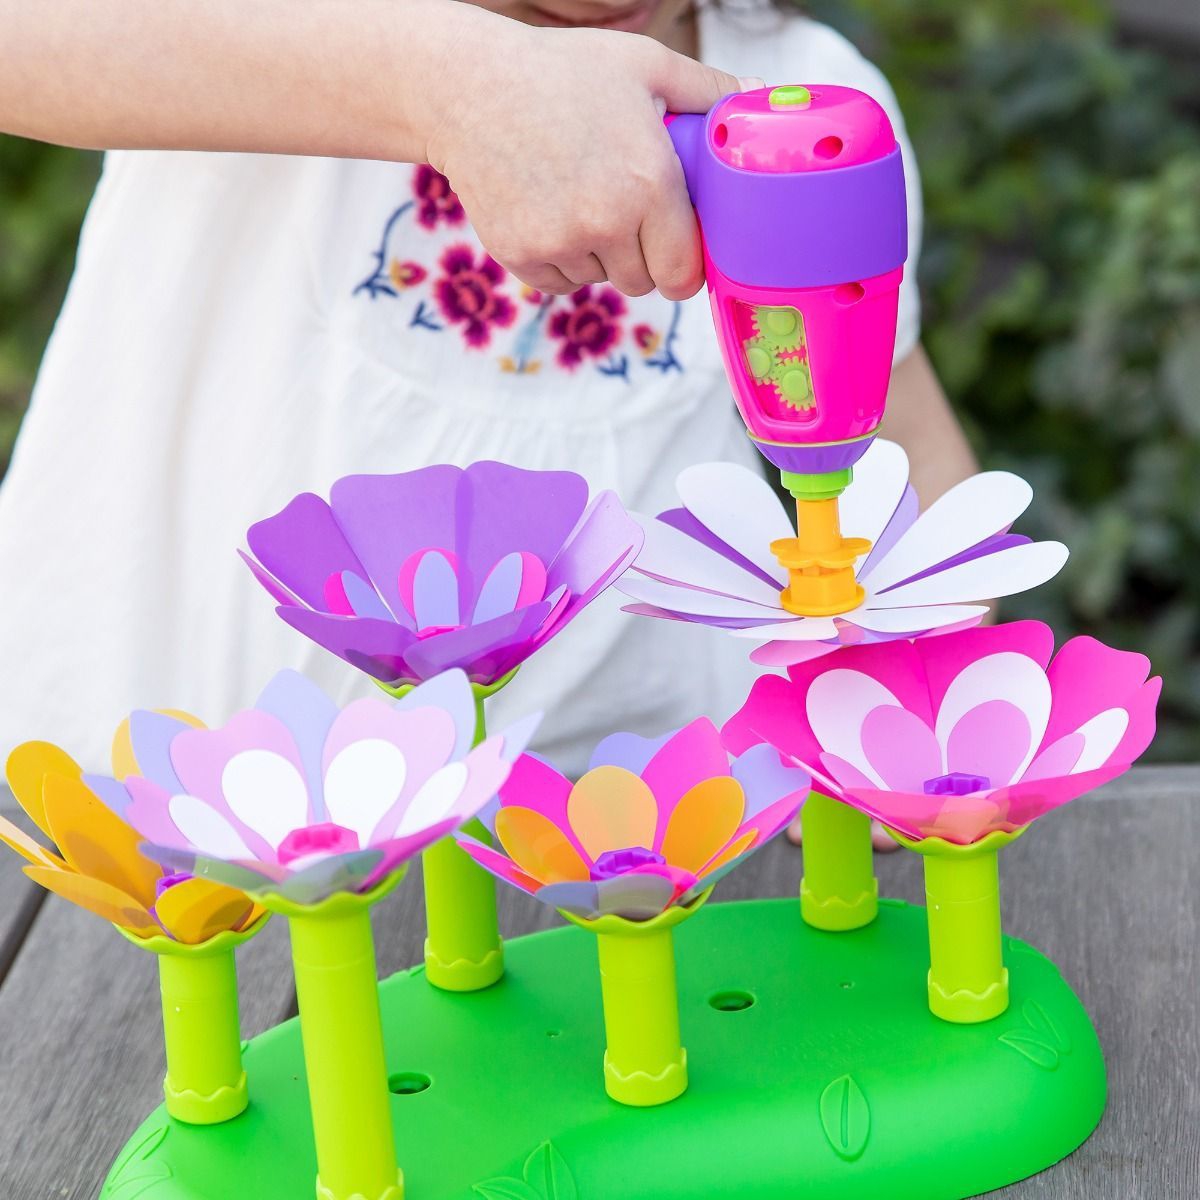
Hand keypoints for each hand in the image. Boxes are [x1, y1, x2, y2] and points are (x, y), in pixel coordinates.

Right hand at [425, 22, 750, 298]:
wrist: (468, 88)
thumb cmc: (561, 72)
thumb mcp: (645, 65)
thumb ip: (707, 91)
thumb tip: (755, 100)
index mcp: (649, 184)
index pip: (684, 274)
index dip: (685, 267)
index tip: (677, 250)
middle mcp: (606, 223)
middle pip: (644, 283)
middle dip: (643, 258)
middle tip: (624, 212)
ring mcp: (560, 244)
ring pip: (601, 281)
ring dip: (600, 256)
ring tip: (579, 198)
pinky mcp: (521, 256)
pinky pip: (559, 282)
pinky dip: (561, 260)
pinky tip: (549, 210)